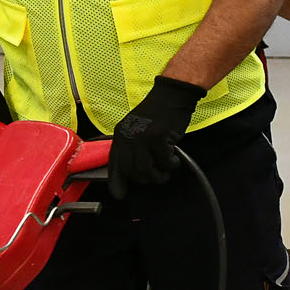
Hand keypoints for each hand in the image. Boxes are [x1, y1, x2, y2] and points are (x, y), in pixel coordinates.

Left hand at [107, 77, 202, 199]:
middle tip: (158, 173)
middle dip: (146, 179)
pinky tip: (175, 156)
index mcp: (120, 135)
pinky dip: (172, 164)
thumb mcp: (137, 129)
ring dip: (159, 175)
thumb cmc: (158, 112)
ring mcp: (142, 138)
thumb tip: (132, 173)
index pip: (114, 164)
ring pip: (146, 172)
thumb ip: (132, 148)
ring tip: (167, 167)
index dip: (116, 182)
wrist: (172, 94)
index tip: (119, 194)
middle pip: (132, 173)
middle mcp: (128, 137)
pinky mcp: (158, 138)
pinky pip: (165, 163)